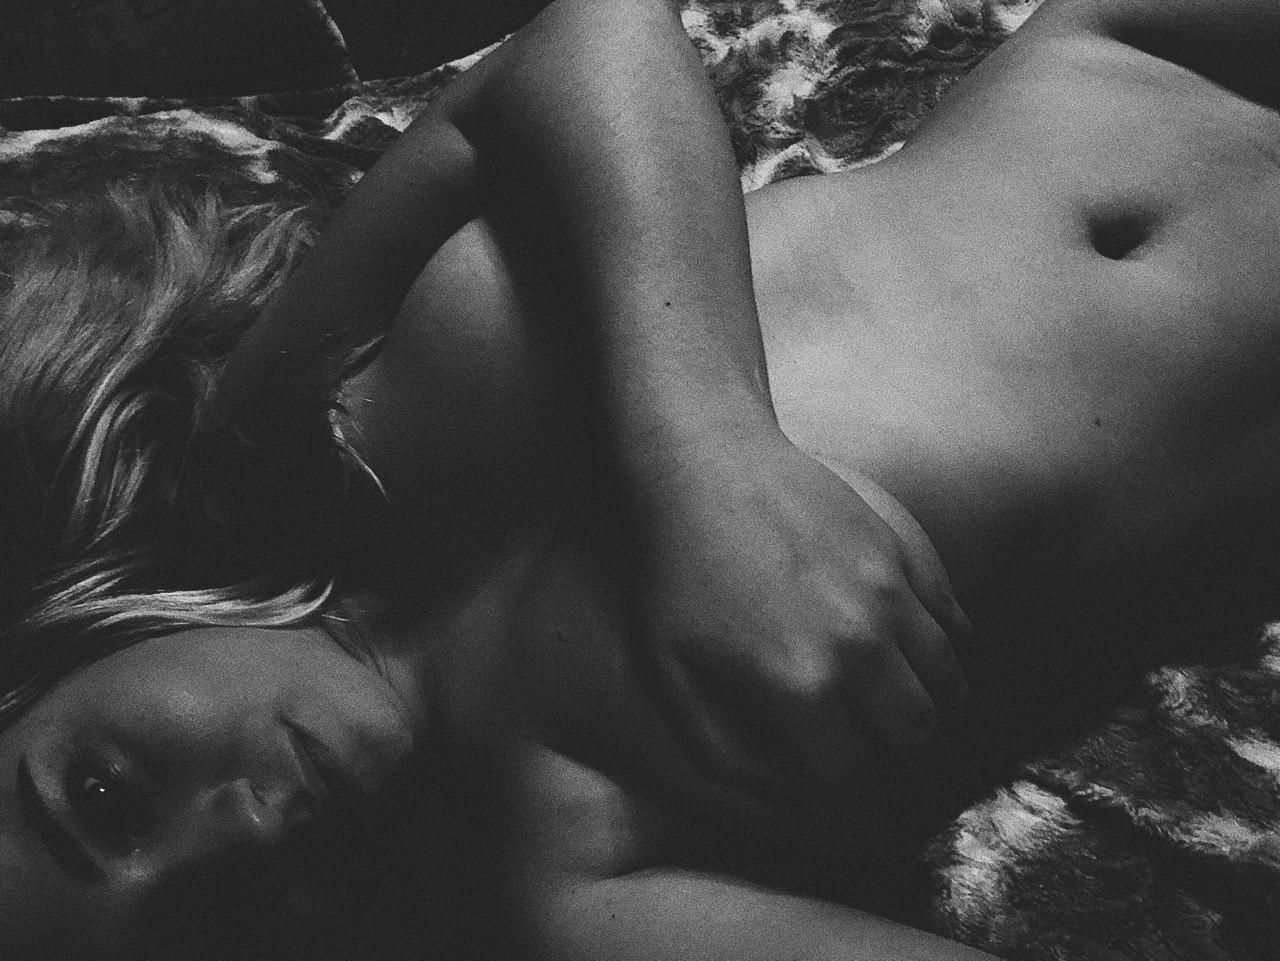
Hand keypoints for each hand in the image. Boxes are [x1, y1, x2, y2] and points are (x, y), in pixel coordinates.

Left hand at [630, 423, 971, 828]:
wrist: (703, 462)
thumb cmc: (675, 573)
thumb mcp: (672, 676)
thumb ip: (728, 754)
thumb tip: (792, 802)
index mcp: (799, 686)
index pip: (858, 779)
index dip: (872, 818)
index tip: (878, 836)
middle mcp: (858, 646)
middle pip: (918, 737)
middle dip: (916, 773)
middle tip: (907, 786)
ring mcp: (889, 594)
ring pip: (948, 681)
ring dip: (942, 716)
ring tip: (926, 730)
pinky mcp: (903, 551)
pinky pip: (953, 619)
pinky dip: (954, 653)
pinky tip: (938, 663)